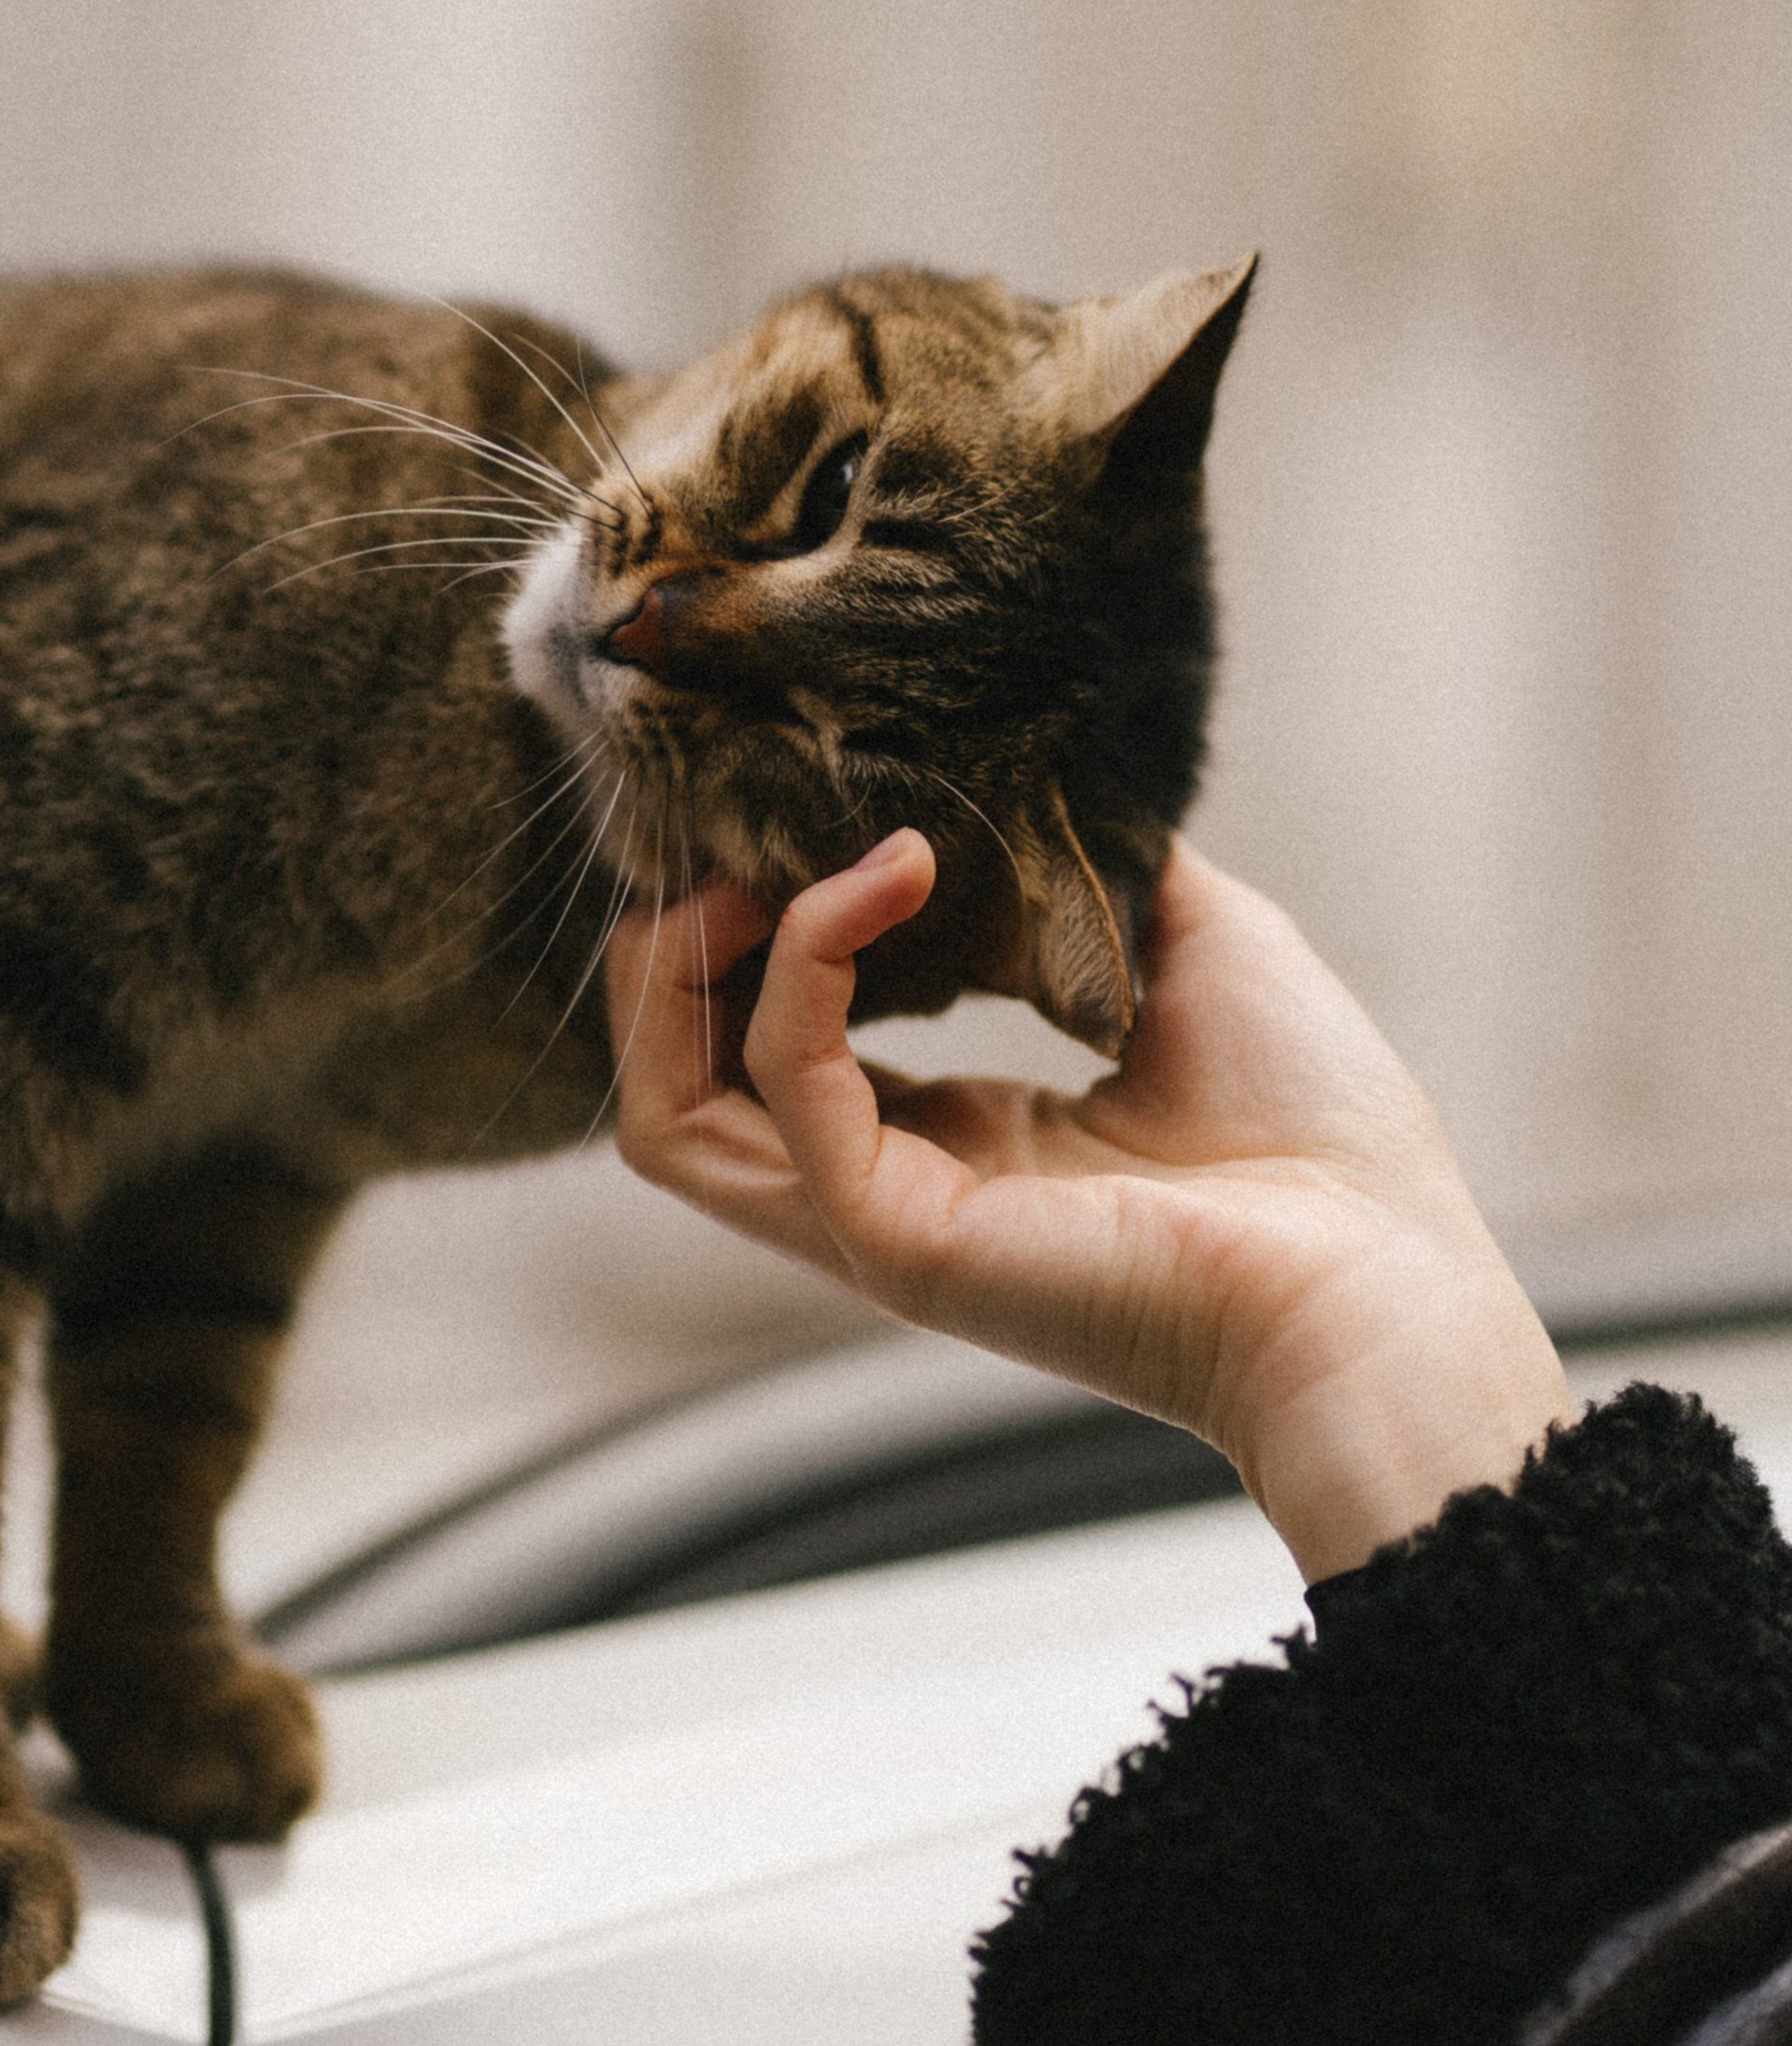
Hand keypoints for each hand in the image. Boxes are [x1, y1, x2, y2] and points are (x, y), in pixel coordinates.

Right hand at [606, 833, 1572, 1581]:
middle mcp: (891, 1186)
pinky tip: (894, 874)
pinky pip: (787, 1079)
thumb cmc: (1319, 1139)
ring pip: (669, 1114)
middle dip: (665, 954)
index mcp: (957, 1141)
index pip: (774, 1047)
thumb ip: (1085, 870)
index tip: (791, 816)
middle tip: (729, 840)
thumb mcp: (1192, 946)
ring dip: (679, 970)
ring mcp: (877, 1219)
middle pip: (675, 1092)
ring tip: (750, 860)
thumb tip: (1028, 771)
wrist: (1380, 1275)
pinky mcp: (895, 1232)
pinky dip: (810, 955)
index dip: (750, 933)